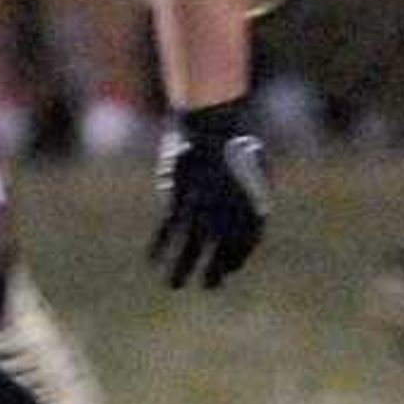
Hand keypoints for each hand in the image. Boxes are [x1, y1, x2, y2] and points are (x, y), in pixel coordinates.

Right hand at [148, 100, 271, 289]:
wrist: (213, 117)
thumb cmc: (232, 139)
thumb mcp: (251, 166)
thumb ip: (248, 194)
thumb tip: (244, 215)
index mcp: (251, 201)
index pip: (248, 241)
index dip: (238, 258)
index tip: (230, 269)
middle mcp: (230, 209)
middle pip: (221, 250)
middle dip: (214, 271)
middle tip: (209, 287)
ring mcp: (204, 204)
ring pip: (192, 246)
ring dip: (181, 269)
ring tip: (173, 286)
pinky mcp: (180, 196)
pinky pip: (168, 228)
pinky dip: (160, 245)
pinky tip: (152, 260)